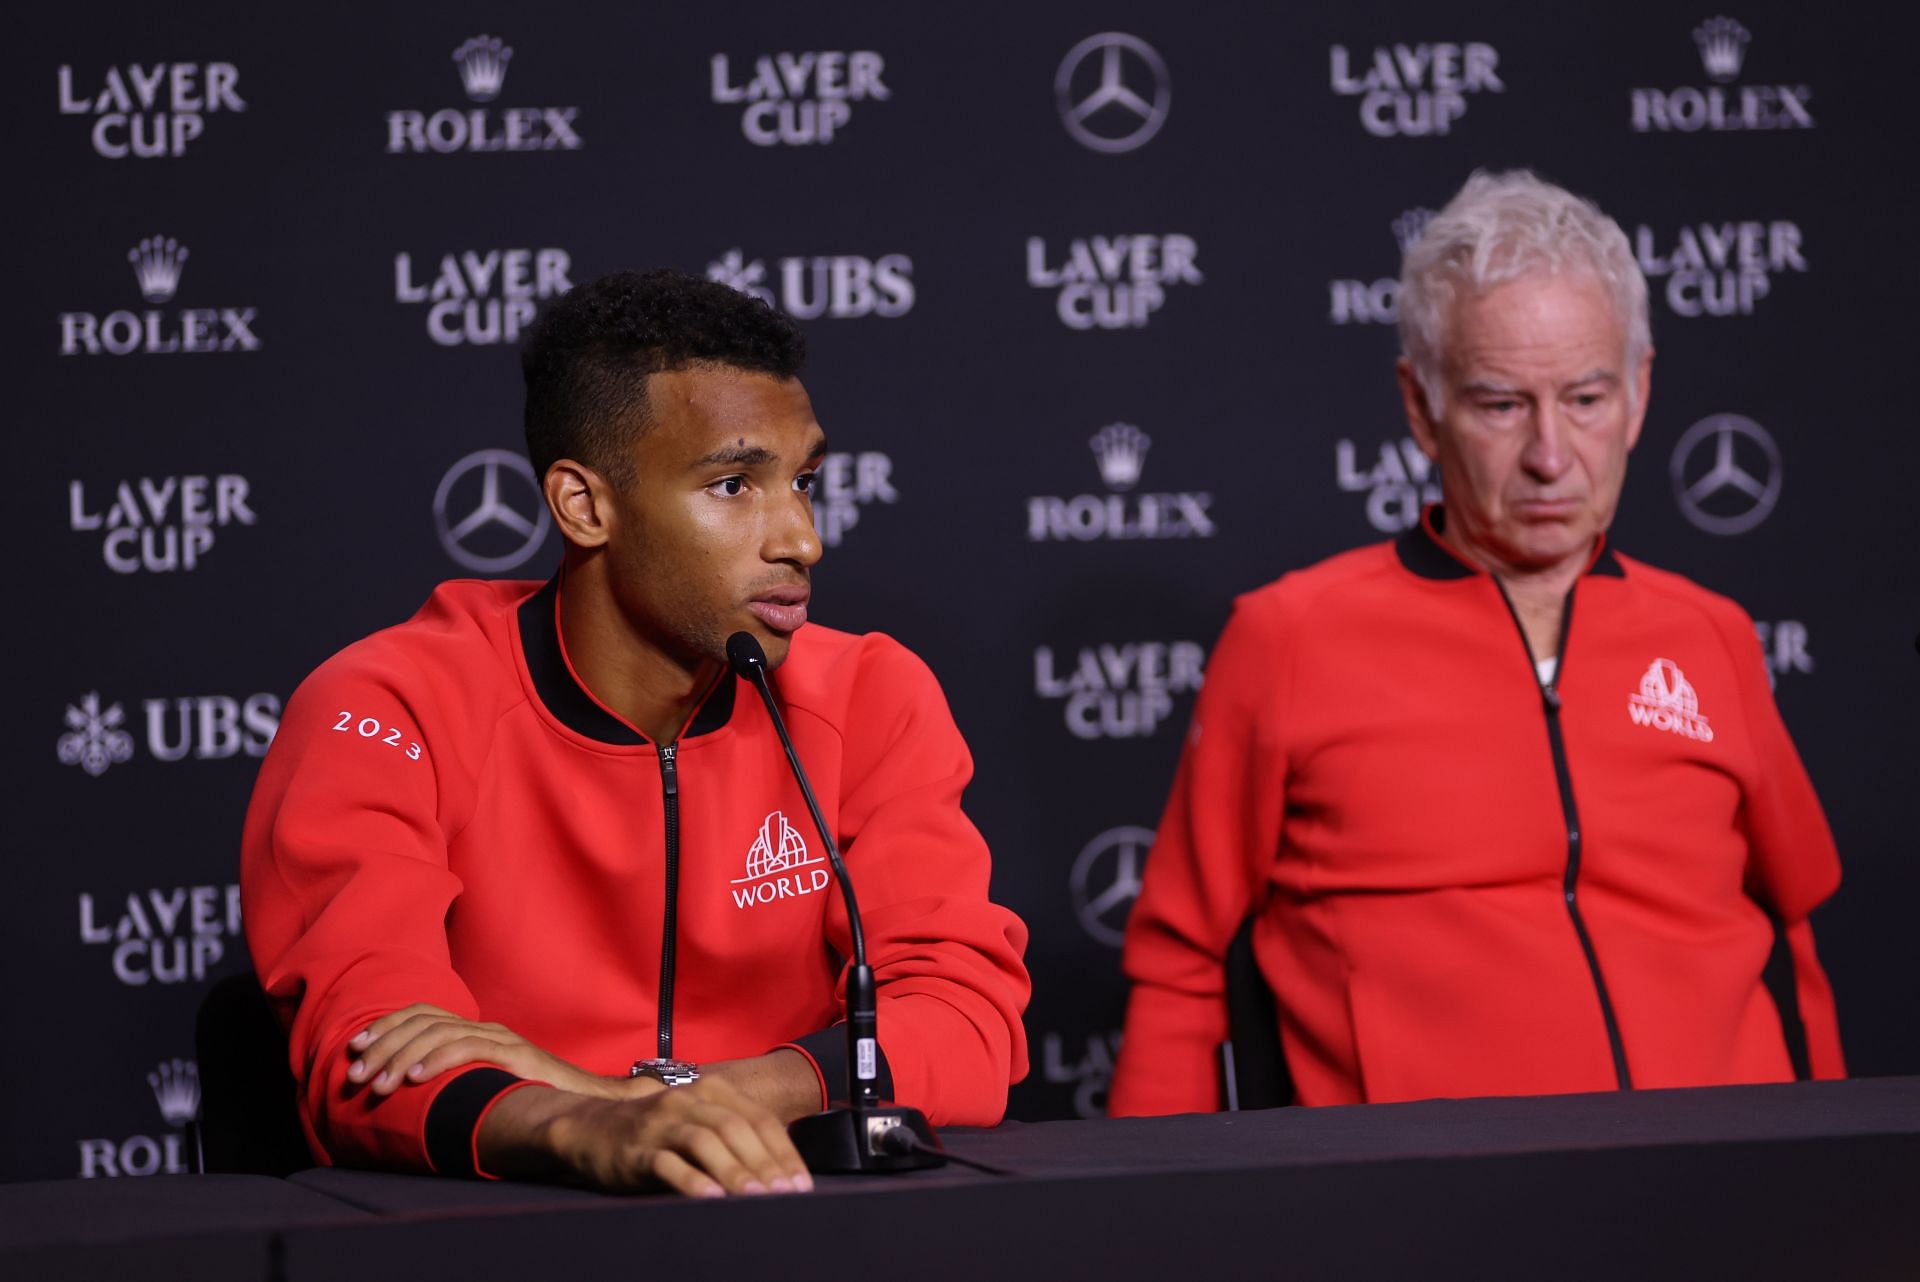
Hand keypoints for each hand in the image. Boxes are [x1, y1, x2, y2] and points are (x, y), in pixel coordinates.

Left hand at [345, 1004, 643, 1100]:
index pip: (422, 1014)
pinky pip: (469, 1048)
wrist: (582, 1102)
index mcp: (475, 1031)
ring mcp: (500, 1039)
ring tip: (380, 1086)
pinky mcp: (515, 1055)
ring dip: (402, 1059)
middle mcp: (485, 1028)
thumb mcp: (480, 1088)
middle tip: (356, 1076)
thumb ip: (451, 1085)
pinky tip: (415, 1078)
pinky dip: (438, 1060)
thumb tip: (403, 1096)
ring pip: (439, 1033)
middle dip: (383, 1046)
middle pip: (423, 1021)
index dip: (386, 1027)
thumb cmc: (528, 1102)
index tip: (354, 1049)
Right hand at [483, 1079, 814, 1196]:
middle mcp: (688, 1100)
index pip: (758, 1119)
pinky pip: (667, 1163)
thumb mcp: (697, 1123)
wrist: (590, 1129)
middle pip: (737, 1129)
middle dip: (766, 1164)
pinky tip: (710, 1199)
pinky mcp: (636, 1150)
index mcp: (711, 1092)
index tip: (802, 1184)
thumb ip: (733, 1136)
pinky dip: (691, 1181)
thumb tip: (780, 1172)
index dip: (783, 1152)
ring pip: (706, 1142)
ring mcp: (661, 1123)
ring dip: (736, 1172)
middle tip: (787, 1196)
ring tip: (757, 1199)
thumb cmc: (656, 1133)